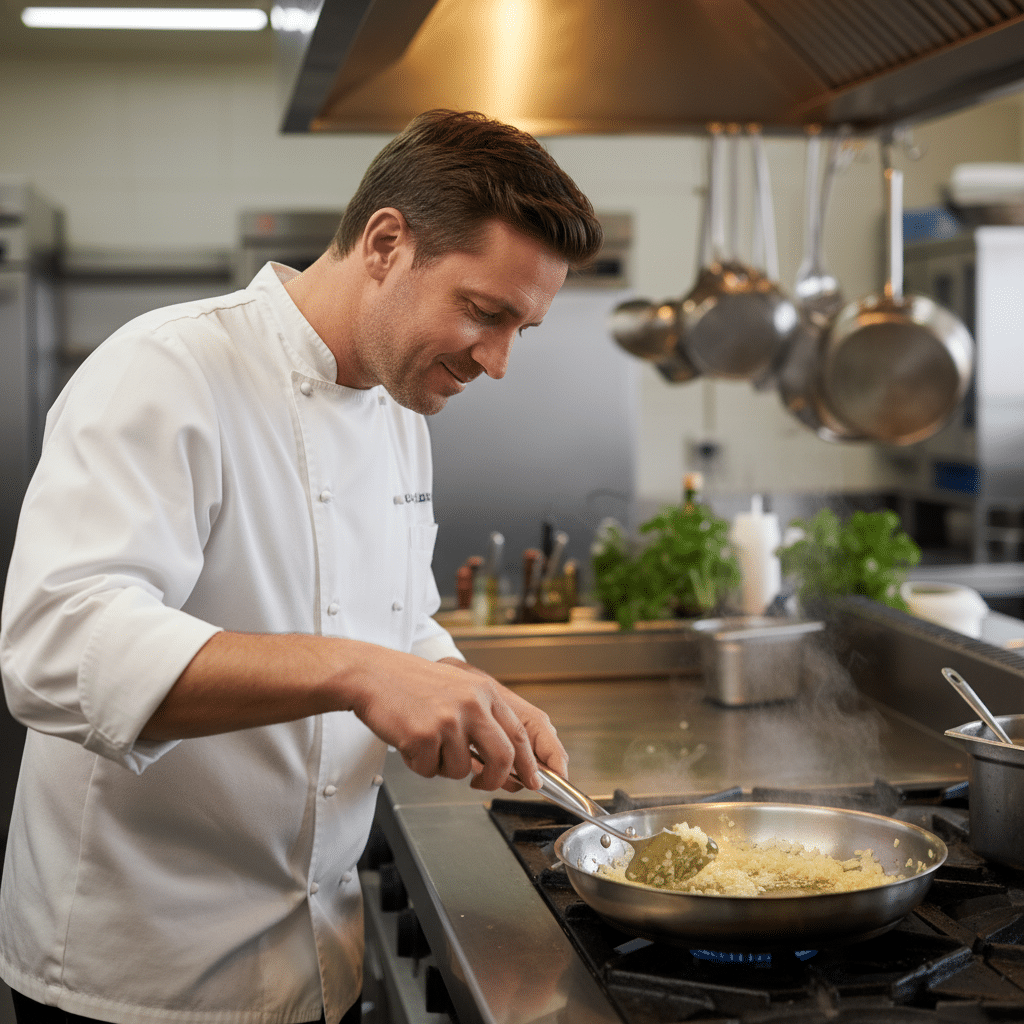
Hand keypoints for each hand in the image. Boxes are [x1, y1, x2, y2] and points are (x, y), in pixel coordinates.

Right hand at [347, 651, 567, 792]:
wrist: (373, 674)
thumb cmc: (411, 684)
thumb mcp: (458, 688)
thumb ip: (483, 717)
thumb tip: (506, 758)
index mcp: (484, 692)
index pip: (519, 735)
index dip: (528, 764)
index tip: (532, 781)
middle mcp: (471, 704)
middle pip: (502, 758)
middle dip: (495, 780)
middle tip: (482, 784)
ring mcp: (448, 720)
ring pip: (461, 770)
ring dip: (443, 766)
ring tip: (426, 742)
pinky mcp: (423, 735)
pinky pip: (430, 770)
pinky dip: (420, 764)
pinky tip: (409, 740)